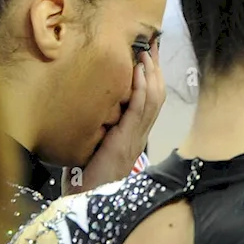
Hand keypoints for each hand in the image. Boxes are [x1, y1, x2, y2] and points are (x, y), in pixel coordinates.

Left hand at [68, 46, 165, 192]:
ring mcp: (136, 137)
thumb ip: (99, 128)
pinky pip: (140, 110)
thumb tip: (90, 106)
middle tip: (152, 43)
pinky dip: (142, 89)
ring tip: (146, 51)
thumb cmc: (86, 177)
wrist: (87, 200)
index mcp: (134, 134)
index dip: (152, 76)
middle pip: (157, 95)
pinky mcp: (126, 140)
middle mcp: (140, 134)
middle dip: (155, 67)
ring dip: (151, 73)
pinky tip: (139, 72)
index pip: (149, 100)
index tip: (148, 53)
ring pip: (153, 99)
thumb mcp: (95, 147)